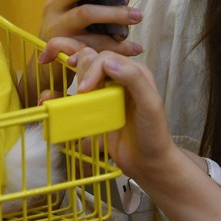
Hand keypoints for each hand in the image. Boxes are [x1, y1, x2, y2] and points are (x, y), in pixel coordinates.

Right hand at [39, 0, 142, 55]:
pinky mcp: (65, 50)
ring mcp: (56, 28)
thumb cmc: (71, 35)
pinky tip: (137, 47)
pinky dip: (119, 47)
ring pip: (85, 15)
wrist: (48, 72)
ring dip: (115, 15)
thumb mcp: (75, 11)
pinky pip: (95, 46)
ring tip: (138, 16)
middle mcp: (53, 6)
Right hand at [71, 48, 177, 185]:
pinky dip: (72, 91)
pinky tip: (66, 98)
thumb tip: (108, 61)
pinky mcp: (99, 107)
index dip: (93, 69)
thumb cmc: (153, 134)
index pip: (107, 58)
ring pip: (87, 72)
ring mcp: (109, 92)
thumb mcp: (150, 105)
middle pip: (94, 60)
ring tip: (76, 92)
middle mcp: (121, 78)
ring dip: (77, 76)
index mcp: (135, 72)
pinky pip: (83, 92)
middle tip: (81, 92)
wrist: (148, 163)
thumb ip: (134, 80)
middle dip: (83, 69)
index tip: (84, 90)